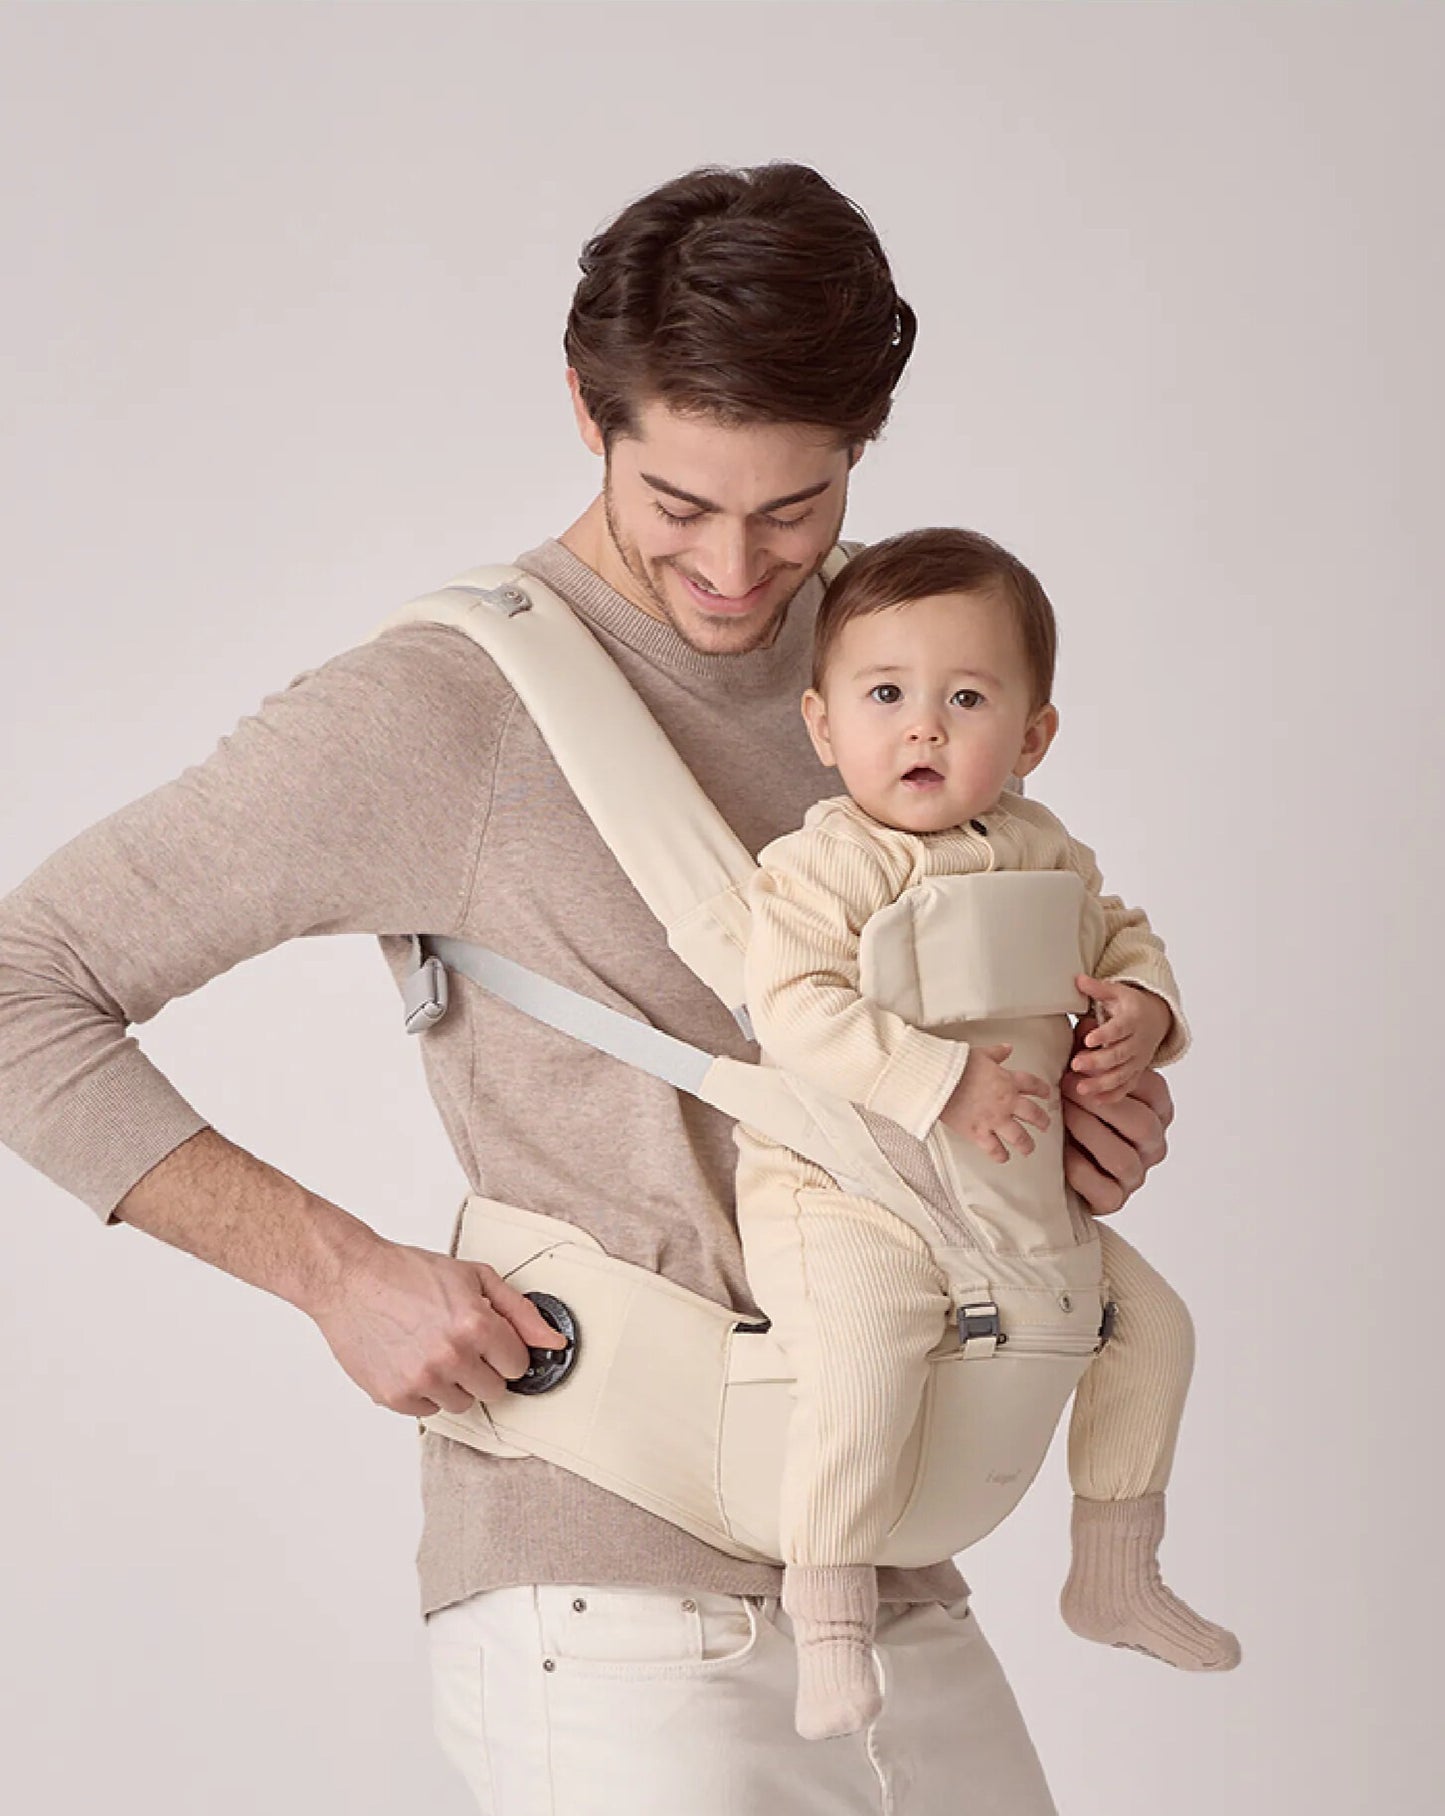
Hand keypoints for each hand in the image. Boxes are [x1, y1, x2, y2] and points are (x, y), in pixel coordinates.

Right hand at [312, 1235, 566, 1416]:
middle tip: (462, 1344)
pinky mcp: (395, 1396)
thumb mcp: (475, 1277)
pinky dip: (425, 1392)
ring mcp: (422, 1380)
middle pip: (495, 1392)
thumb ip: (520, 1312)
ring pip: (463, 1406)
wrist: (351, 1279)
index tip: (493, 1342)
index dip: (506, 1351)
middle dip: (485, 1369)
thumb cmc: (409, 1273)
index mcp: (475, 1325)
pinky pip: (429, 1411)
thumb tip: (553, 1342)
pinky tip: (413, 1360)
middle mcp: (450, 1356)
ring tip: (434, 1350)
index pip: (518, 1366)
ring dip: (455, 1383)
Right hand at [937, 1042, 1051, 1164]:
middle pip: (1033, 1114)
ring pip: (1019, 1137)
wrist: (939, 1080)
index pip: (1032, 1085)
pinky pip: (995, 1149)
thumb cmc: (955, 1066)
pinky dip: (1000, 1155)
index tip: (1046, 1093)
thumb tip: (1006, 1048)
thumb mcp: (980, 1054)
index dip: (1042, 1089)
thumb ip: (996, 1053)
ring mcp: (994, 1120)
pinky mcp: (979, 1133)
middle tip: (1044, 1125)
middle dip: (1042, 1121)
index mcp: (1008, 1080)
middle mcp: (1006, 1102)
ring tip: (1029, 1148)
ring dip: (1026, 1144)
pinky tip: (1003, 1157)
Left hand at [1061, 1058, 1173, 1215]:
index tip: (1082, 1065)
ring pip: (1122, 1156)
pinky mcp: (1114, 1199)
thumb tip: (1086, 1021)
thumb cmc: (1078, 1111)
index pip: (1154, 1090)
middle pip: (1141, 1124)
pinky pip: (1102, 1186)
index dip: (1119, 1076)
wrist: (1059, 1162)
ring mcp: (1137, 1174)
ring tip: (1062, 1114)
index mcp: (1157, 1110)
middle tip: (1067, 1088)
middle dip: (1101, 1104)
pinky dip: (1080, 1169)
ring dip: (1089, 1132)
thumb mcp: (1084, 1080)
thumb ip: (1089, 1056)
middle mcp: (1153, 1143)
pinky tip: (1061, 1153)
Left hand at [1069, 977, 1171, 1104]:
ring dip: (1102, 1083)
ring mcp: (1138, 1060)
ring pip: (1122, 1075)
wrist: (1157, 1018)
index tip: (1088, 1039)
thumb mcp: (1117, 992)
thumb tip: (1077, 979)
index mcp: (1132, 1020)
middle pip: (1118, 1055)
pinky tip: (1095, 1101)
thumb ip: (1097, 988)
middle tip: (1075, 1065)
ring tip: (1080, 1089)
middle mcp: (1138, 1042)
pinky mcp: (1137, 1072)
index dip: (1105, 1034)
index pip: (1119, 1029)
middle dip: (1097, 1062)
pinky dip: (1113, 1095)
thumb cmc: (1131, 1005)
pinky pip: (1126, 1086)